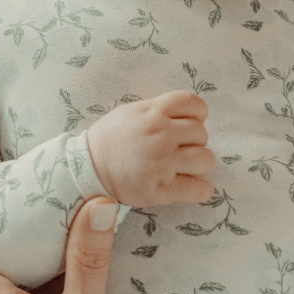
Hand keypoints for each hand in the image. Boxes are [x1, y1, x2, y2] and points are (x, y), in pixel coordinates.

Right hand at [86, 89, 215, 205]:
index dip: (198, 113)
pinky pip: (198, 189)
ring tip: (187, 167)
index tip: (191, 122)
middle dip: (195, 140)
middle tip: (181, 148)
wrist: (88, 169)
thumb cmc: (109, 139)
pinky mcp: (162, 189)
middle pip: (201, 133)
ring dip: (200, 164)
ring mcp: (162, 163)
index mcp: (153, 113)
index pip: (193, 103)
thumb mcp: (131, 112)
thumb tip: (185, 116)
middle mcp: (161, 135)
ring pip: (205, 159)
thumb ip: (158, 110)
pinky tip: (197, 188)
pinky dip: (202, 190)